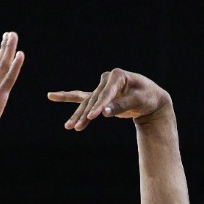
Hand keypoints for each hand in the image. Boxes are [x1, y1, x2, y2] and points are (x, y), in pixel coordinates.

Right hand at [48, 68, 169, 129]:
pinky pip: (81, 97)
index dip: (99, 106)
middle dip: (84, 114)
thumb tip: (104, 113)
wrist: (151, 98)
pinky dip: (67, 97)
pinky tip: (52, 96)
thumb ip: (121, 106)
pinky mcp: (99, 95)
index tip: (92, 117)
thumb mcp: (139, 101)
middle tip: (76, 126)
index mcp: (117, 76)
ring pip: (87, 102)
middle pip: (93, 99)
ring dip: (78, 115)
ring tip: (68, 126)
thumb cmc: (147, 97)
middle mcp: (107, 79)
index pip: (106, 94)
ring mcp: (101, 87)